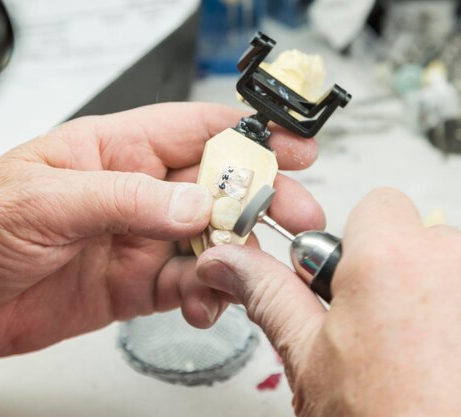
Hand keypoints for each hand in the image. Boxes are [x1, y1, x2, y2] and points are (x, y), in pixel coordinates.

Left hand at [0, 103, 322, 389]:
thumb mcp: (45, 201)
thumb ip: (124, 201)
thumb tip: (192, 203)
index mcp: (110, 151)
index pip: (192, 130)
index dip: (247, 134)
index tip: (291, 146)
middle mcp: (130, 193)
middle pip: (214, 185)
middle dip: (259, 197)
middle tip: (294, 213)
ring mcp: (134, 240)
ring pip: (208, 239)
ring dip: (239, 252)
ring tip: (254, 269)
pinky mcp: (131, 285)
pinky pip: (186, 285)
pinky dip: (207, 293)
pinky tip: (209, 300)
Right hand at [197, 188, 460, 415]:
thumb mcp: (307, 358)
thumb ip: (268, 293)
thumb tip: (226, 261)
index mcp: (390, 261)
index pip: (377, 204)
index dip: (356, 244)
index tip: (348, 282)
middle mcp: (452, 264)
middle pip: (418, 237)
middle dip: (396, 271)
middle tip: (379, 327)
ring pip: (450, 269)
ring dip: (434, 296)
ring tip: (417, 353)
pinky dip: (453, 317)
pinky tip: (443, 360)